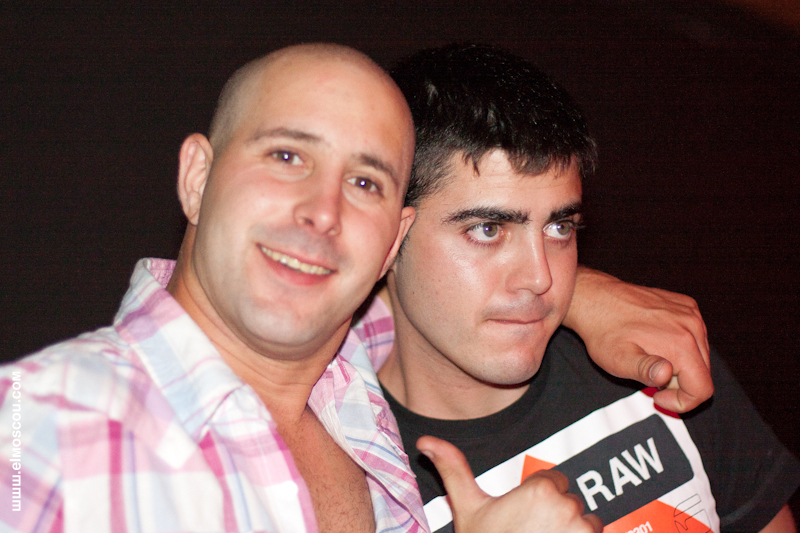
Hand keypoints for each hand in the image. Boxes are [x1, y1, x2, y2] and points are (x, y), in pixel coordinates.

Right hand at [417, 436, 602, 532]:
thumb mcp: (468, 508)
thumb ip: (453, 469)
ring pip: (587, 523)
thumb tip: (426, 440)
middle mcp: (568, 508)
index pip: (554, 481)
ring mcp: (583, 532)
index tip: (524, 516)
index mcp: (541, 490)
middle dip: (555, 516)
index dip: (538, 497)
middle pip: (570, 501)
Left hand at [563, 267, 712, 412]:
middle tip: (649, 376)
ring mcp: (690, 313)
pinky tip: (655, 341)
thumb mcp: (618, 359)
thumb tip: (666, 374)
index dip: (681, 402)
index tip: (658, 396)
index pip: (703, 389)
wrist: (597, 299)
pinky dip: (680, 345)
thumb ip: (645, 370)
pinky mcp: (686, 305)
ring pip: (700, 355)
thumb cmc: (604, 332)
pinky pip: (695, 335)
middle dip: (679, 384)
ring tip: (650, 358)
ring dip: (680, 364)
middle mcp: (692, 326)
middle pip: (703, 374)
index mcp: (681, 343)